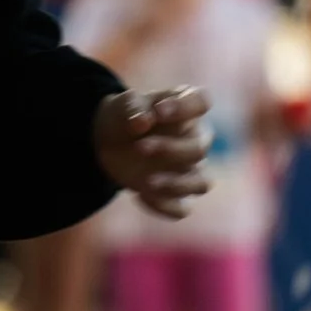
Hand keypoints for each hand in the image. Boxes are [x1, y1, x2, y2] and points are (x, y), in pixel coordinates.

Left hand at [93, 87, 210, 220]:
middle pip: (200, 149)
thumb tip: (144, 122)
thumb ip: (133, 108)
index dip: (186, 107)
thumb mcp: (122, 105)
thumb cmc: (124, 116)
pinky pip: (182, 208)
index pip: (201, 101)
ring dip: (177, 185)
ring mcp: (187, 169)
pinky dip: (163, 206)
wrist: (108, 140)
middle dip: (171, 150)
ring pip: (201, 184)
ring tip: (147, 182)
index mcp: (185, 109)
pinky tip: (139, 195)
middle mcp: (194, 139)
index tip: (158, 110)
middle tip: (140, 147)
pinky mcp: (174, 192)